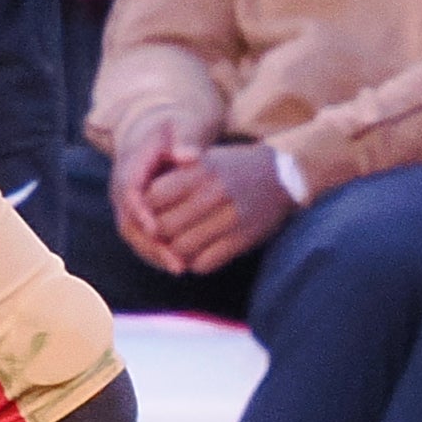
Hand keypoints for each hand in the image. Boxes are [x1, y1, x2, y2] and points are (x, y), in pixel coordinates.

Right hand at [108, 117, 196, 271]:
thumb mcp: (182, 124)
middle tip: (175, 262)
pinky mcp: (137, 214)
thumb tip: (189, 156)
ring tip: (181, 268)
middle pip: (128, 222)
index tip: (157, 230)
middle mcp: (123, 187)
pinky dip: (158, 252)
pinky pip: (142, 238)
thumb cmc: (176, 127)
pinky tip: (181, 263)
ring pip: (134, 235)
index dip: (140, 213)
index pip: (128, 192)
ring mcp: (128, 203)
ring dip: (155, 254)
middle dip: (150, 245)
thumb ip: (186, 138)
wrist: (160, 131)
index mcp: (130, 163)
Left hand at [141, 141, 296, 273]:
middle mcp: (214, 194)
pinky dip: (195, 262)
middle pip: (163, 226)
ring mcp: (230, 219)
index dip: (146, 207)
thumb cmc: (233, 168)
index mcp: (201, 170)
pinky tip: (198, 251)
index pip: (153, 196)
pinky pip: (204, 262)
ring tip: (177, 244)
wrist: (281, 177)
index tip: (150, 210)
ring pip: (181, 248)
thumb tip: (140, 202)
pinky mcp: (242, 240)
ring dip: (174, 251)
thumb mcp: (205, 159)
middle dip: (157, 233)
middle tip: (160, 232)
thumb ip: (175, 175)